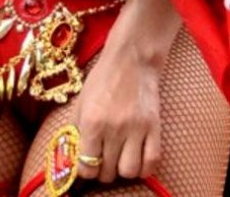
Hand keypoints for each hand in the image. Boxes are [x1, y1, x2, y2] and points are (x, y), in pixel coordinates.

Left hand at [72, 38, 162, 184]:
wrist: (132, 58)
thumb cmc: (103, 78)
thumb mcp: (81, 101)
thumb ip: (77, 131)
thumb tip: (75, 157)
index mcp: (92, 121)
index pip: (87, 167)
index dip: (86, 169)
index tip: (89, 163)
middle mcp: (113, 128)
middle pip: (108, 172)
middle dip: (104, 169)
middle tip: (105, 158)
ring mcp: (136, 128)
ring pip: (129, 171)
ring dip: (123, 170)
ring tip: (121, 158)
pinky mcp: (154, 126)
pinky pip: (151, 162)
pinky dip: (144, 167)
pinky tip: (138, 157)